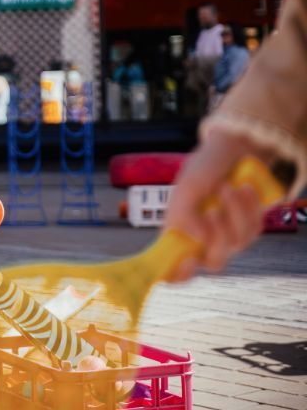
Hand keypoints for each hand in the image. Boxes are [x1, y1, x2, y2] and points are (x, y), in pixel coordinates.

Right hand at [163, 126, 272, 281]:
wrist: (232, 152)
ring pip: (236, 244)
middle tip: (213, 210)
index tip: (189, 260)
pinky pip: (253, 231)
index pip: (173, 270)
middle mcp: (202, 241)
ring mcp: (227, 237)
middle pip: (213, 263)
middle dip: (217, 236)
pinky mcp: (249, 230)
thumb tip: (198, 240)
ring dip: (234, 213)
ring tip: (227, 186)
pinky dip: (249, 208)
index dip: (178, 274)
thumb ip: (183, 216)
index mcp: (177, 234)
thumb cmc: (203, 170)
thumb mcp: (185, 188)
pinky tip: (243, 190)